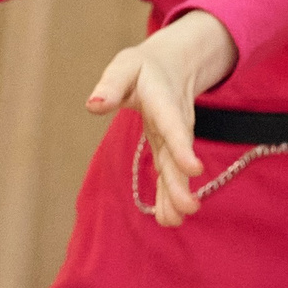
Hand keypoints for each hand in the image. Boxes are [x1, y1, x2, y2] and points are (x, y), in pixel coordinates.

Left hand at [88, 12, 236, 227]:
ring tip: (175, 221)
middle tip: (188, 209)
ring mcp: (173, 139)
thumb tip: (93, 106)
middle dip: (181, 183)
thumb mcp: (125, 67)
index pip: (174, 128)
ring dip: (176, 195)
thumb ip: (111, 85)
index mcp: (164, 103)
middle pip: (177, 156)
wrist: (172, 66)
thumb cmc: (142, 67)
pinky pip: (171, 173)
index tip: (193, 169)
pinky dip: (171, 195)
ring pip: (175, 169)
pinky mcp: (168, 149)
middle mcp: (175, 125)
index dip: (183, 148)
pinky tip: (170, 218)